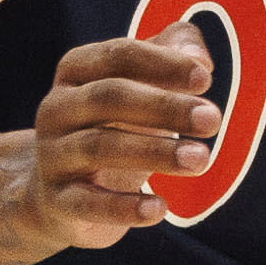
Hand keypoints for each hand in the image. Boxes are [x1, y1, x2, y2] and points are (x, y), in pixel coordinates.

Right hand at [17, 33, 221, 245]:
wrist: (57, 194)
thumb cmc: (112, 128)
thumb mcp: (138, 88)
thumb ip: (170, 57)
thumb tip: (200, 59)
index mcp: (77, 71)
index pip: (119, 56)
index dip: (162, 63)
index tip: (206, 78)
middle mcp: (57, 107)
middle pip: (110, 97)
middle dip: (164, 106)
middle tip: (213, 119)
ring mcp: (52, 154)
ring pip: (100, 147)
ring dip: (155, 152)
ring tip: (201, 159)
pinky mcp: (56, 200)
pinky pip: (88, 202)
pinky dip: (125, 207)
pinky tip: (161, 209)